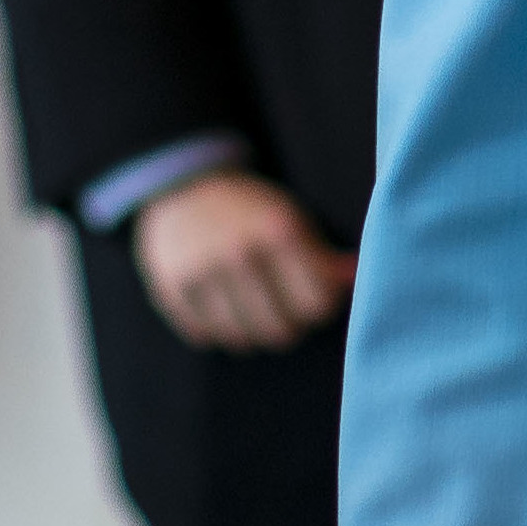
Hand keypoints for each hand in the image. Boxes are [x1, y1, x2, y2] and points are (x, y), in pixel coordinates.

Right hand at [133, 167, 355, 351]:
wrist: (182, 186)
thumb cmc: (250, 210)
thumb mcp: (289, 220)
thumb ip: (323, 257)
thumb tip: (355, 279)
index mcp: (278, 231)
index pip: (316, 305)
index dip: (319, 307)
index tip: (311, 298)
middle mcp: (238, 252)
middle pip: (281, 330)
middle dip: (287, 324)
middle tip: (282, 308)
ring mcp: (201, 272)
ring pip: (242, 339)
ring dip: (251, 330)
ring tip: (252, 308)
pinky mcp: (171, 288)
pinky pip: (205, 336)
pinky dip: (217, 328)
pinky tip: (221, 304)